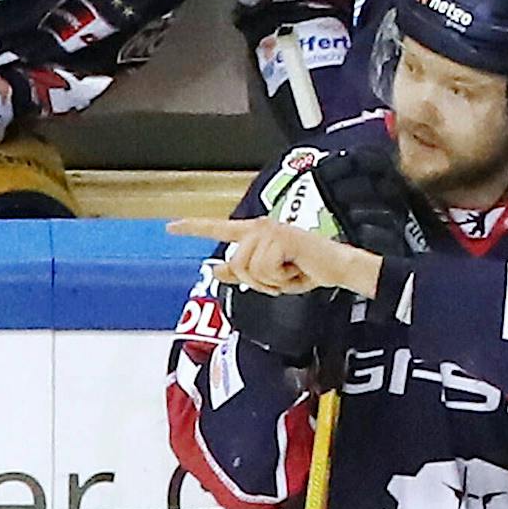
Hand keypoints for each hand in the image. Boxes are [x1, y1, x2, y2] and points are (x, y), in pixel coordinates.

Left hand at [168, 215, 382, 298]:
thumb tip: (216, 270)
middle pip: (235, 263)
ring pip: (249, 269)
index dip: (193, 228)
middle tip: (281, 278)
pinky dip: (282, 279)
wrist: (337, 268)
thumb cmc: (306, 269)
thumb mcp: (270, 275)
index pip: (218, 228)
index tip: (170, 227)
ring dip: (271, 281)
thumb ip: (242, 272)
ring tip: (290, 273)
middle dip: (257, 281)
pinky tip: (297, 271)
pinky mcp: (282, 238)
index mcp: (254, 232)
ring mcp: (270, 231)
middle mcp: (259, 227)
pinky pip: (266, 270)